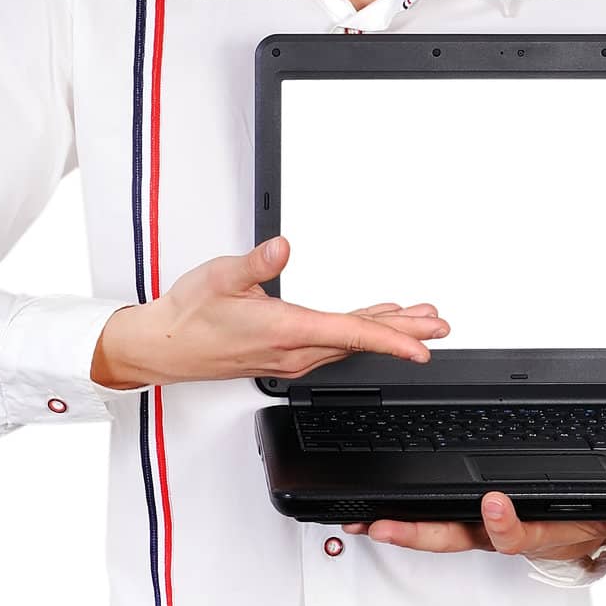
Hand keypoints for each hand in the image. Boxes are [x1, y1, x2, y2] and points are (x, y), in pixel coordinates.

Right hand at [90, 234, 448, 386]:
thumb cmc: (190, 313)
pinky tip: (373, 324)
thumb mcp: (220, 276)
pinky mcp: (286, 356)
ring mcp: (292, 358)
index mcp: (285, 330)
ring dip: (386, 333)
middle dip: (405, 334)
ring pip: (349, 344)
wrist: (165, 347)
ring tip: (419, 322)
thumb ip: (255, 263)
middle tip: (441, 328)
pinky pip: (334, 346)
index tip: (423, 346)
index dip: (392, 340)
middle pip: (360, 342)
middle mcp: (295, 351)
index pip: (350, 334)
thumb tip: (282, 248)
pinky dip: (361, 334)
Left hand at [341, 491, 605, 563]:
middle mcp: (492, 533)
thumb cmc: (579, 524)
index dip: (500, 522)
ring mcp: (471, 526)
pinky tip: (368, 514)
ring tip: (364, 520)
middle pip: (451, 536)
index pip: (509, 533)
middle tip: (385, 525)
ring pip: (431, 530)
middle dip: (417, 533)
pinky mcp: (460, 516)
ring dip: (397, 526)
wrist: (567, 535)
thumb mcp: (605, 523)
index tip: (491, 501)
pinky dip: (398, 519)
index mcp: (527, 532)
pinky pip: (427, 518)